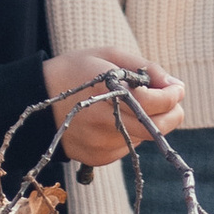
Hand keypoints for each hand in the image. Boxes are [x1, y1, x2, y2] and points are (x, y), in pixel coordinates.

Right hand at [45, 51, 183, 168]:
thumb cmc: (77, 70)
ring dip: (149, 122)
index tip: (177, 88)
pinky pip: (127, 147)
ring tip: (134, 105)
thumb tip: (175, 85)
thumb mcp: (109, 55)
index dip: (173, 96)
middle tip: (171, 100)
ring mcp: (99, 144)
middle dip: (172, 113)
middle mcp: (102, 121)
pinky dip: (131, 133)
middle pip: (155, 128)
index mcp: (105, 92)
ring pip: (144, 138)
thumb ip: (145, 67)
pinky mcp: (96, 158)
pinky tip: (115, 119)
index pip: (152, 103)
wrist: (36, 97)